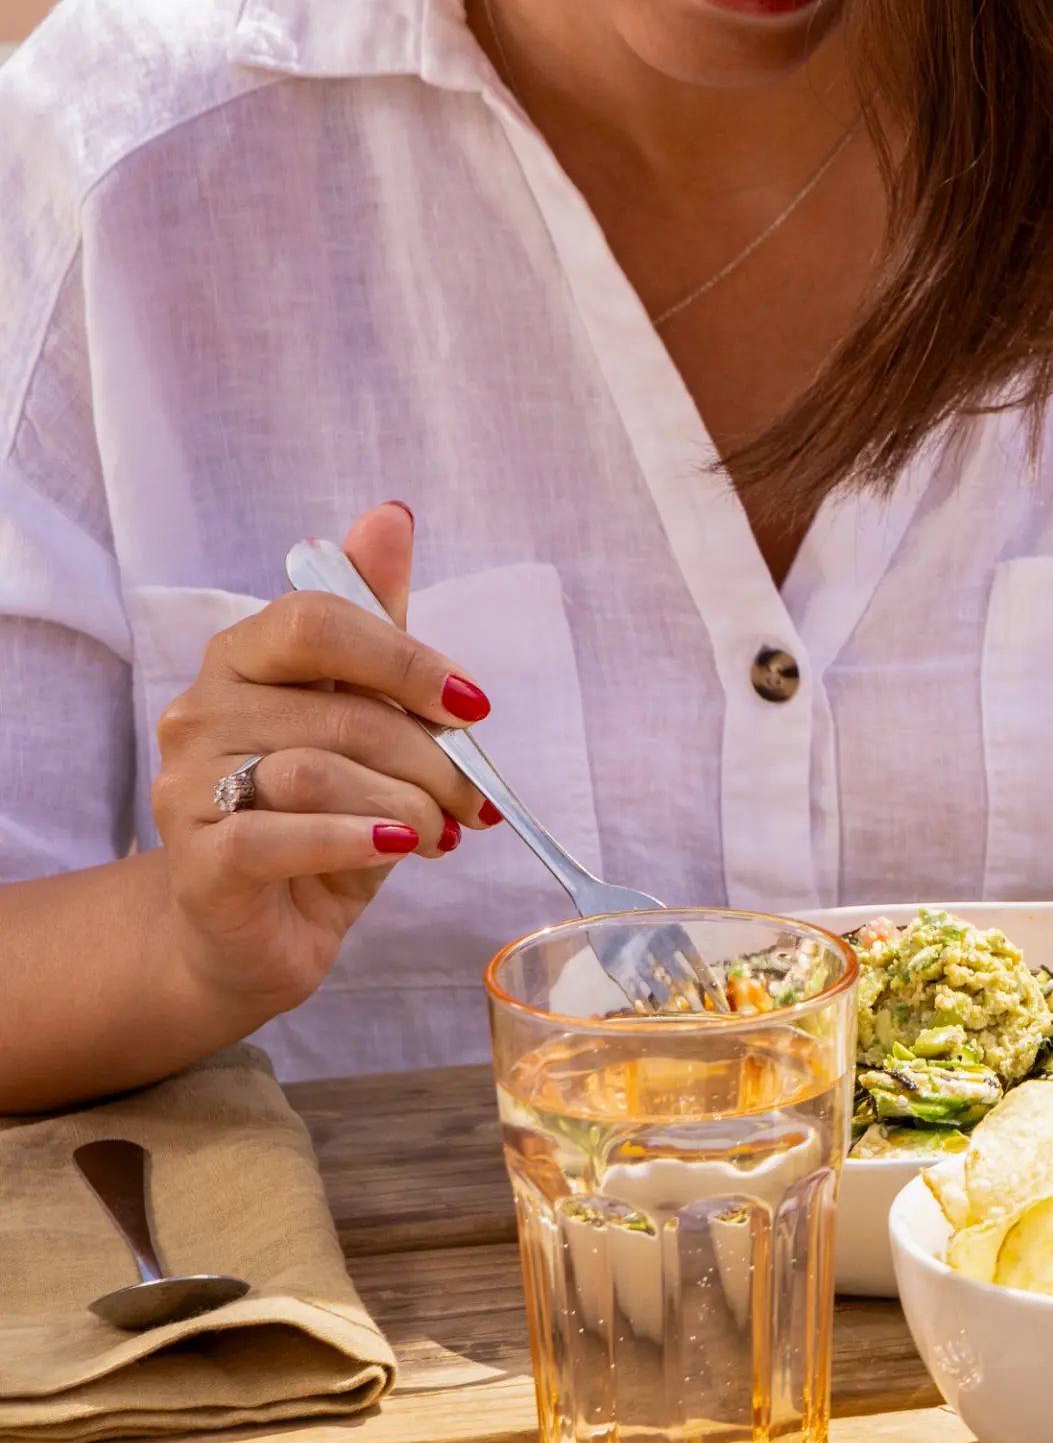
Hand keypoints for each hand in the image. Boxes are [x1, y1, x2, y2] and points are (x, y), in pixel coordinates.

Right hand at [148, 502, 493, 1021]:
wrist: (259, 926)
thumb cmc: (324, 813)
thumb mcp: (366, 717)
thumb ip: (379, 627)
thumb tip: (389, 516)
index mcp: (243, 659)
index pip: (318, 620)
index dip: (408, 660)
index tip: (473, 706)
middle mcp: (200, 711)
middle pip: (341, 708)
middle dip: (432, 758)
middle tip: (473, 800)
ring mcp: (187, 786)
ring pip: (319, 771)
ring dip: (407, 807)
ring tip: (438, 834)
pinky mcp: (198, 860)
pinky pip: (280, 835)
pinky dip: (354, 841)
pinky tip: (398, 849)